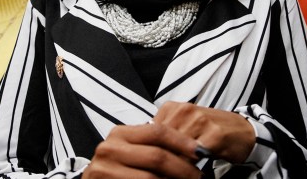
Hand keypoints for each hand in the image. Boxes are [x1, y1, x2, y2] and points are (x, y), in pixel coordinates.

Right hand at [84, 122, 200, 178]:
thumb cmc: (119, 171)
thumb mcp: (133, 153)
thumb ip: (154, 147)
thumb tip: (194, 150)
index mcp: (120, 134)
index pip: (157, 131)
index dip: (182, 141)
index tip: (202, 151)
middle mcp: (109, 148)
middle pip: (156, 155)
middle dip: (183, 168)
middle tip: (199, 176)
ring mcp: (104, 169)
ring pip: (151, 177)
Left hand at [153, 101, 254, 163]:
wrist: (244, 131)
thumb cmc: (212, 131)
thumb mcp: (184, 128)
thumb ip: (165, 135)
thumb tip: (144, 150)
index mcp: (173, 108)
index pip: (151, 135)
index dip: (151, 153)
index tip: (154, 164)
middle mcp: (184, 110)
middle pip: (162, 143)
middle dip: (163, 161)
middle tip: (165, 171)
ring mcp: (199, 120)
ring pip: (176, 151)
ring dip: (176, 166)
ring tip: (181, 172)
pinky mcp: (214, 134)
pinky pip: (194, 157)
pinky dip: (192, 168)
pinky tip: (194, 172)